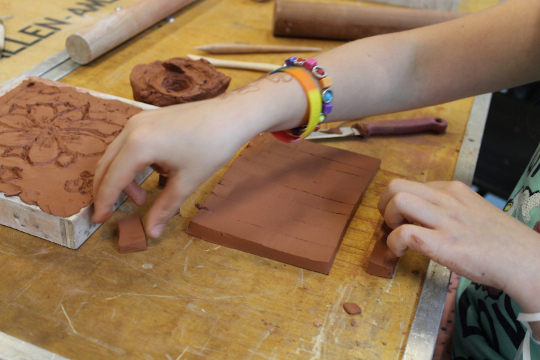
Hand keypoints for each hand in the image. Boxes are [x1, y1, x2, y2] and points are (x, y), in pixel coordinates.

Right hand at [92, 99, 258, 237]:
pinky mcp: (148, 118)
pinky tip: (153, 173)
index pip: (112, 178)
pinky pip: (129, 143)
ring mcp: (139, 120)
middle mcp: (132, 129)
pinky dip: (132, 162)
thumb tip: (151, 232)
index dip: (104, 202)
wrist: (231, 115)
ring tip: (142, 197)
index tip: (98, 220)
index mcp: (139, 145)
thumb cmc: (212, 146)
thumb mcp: (187, 182)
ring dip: (122, 177)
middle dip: (107, 189)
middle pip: (107, 164)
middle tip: (110, 212)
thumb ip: (164, 207)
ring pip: (117, 153)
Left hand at [377, 179, 539, 308]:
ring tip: (397, 235)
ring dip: (388, 220)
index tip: (404, 218)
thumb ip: (449, 208)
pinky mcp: (444, 244)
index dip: (399, 201)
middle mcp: (447, 200)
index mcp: (454, 190)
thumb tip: (423, 216)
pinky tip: (401, 253)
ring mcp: (445, 221)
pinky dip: (393, 243)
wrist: (527, 261)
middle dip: (384, 204)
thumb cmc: (502, 242)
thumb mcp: (474, 211)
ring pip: (397, 201)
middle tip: (393, 223)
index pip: (411, 184)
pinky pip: (403, 234)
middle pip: (396, 185)